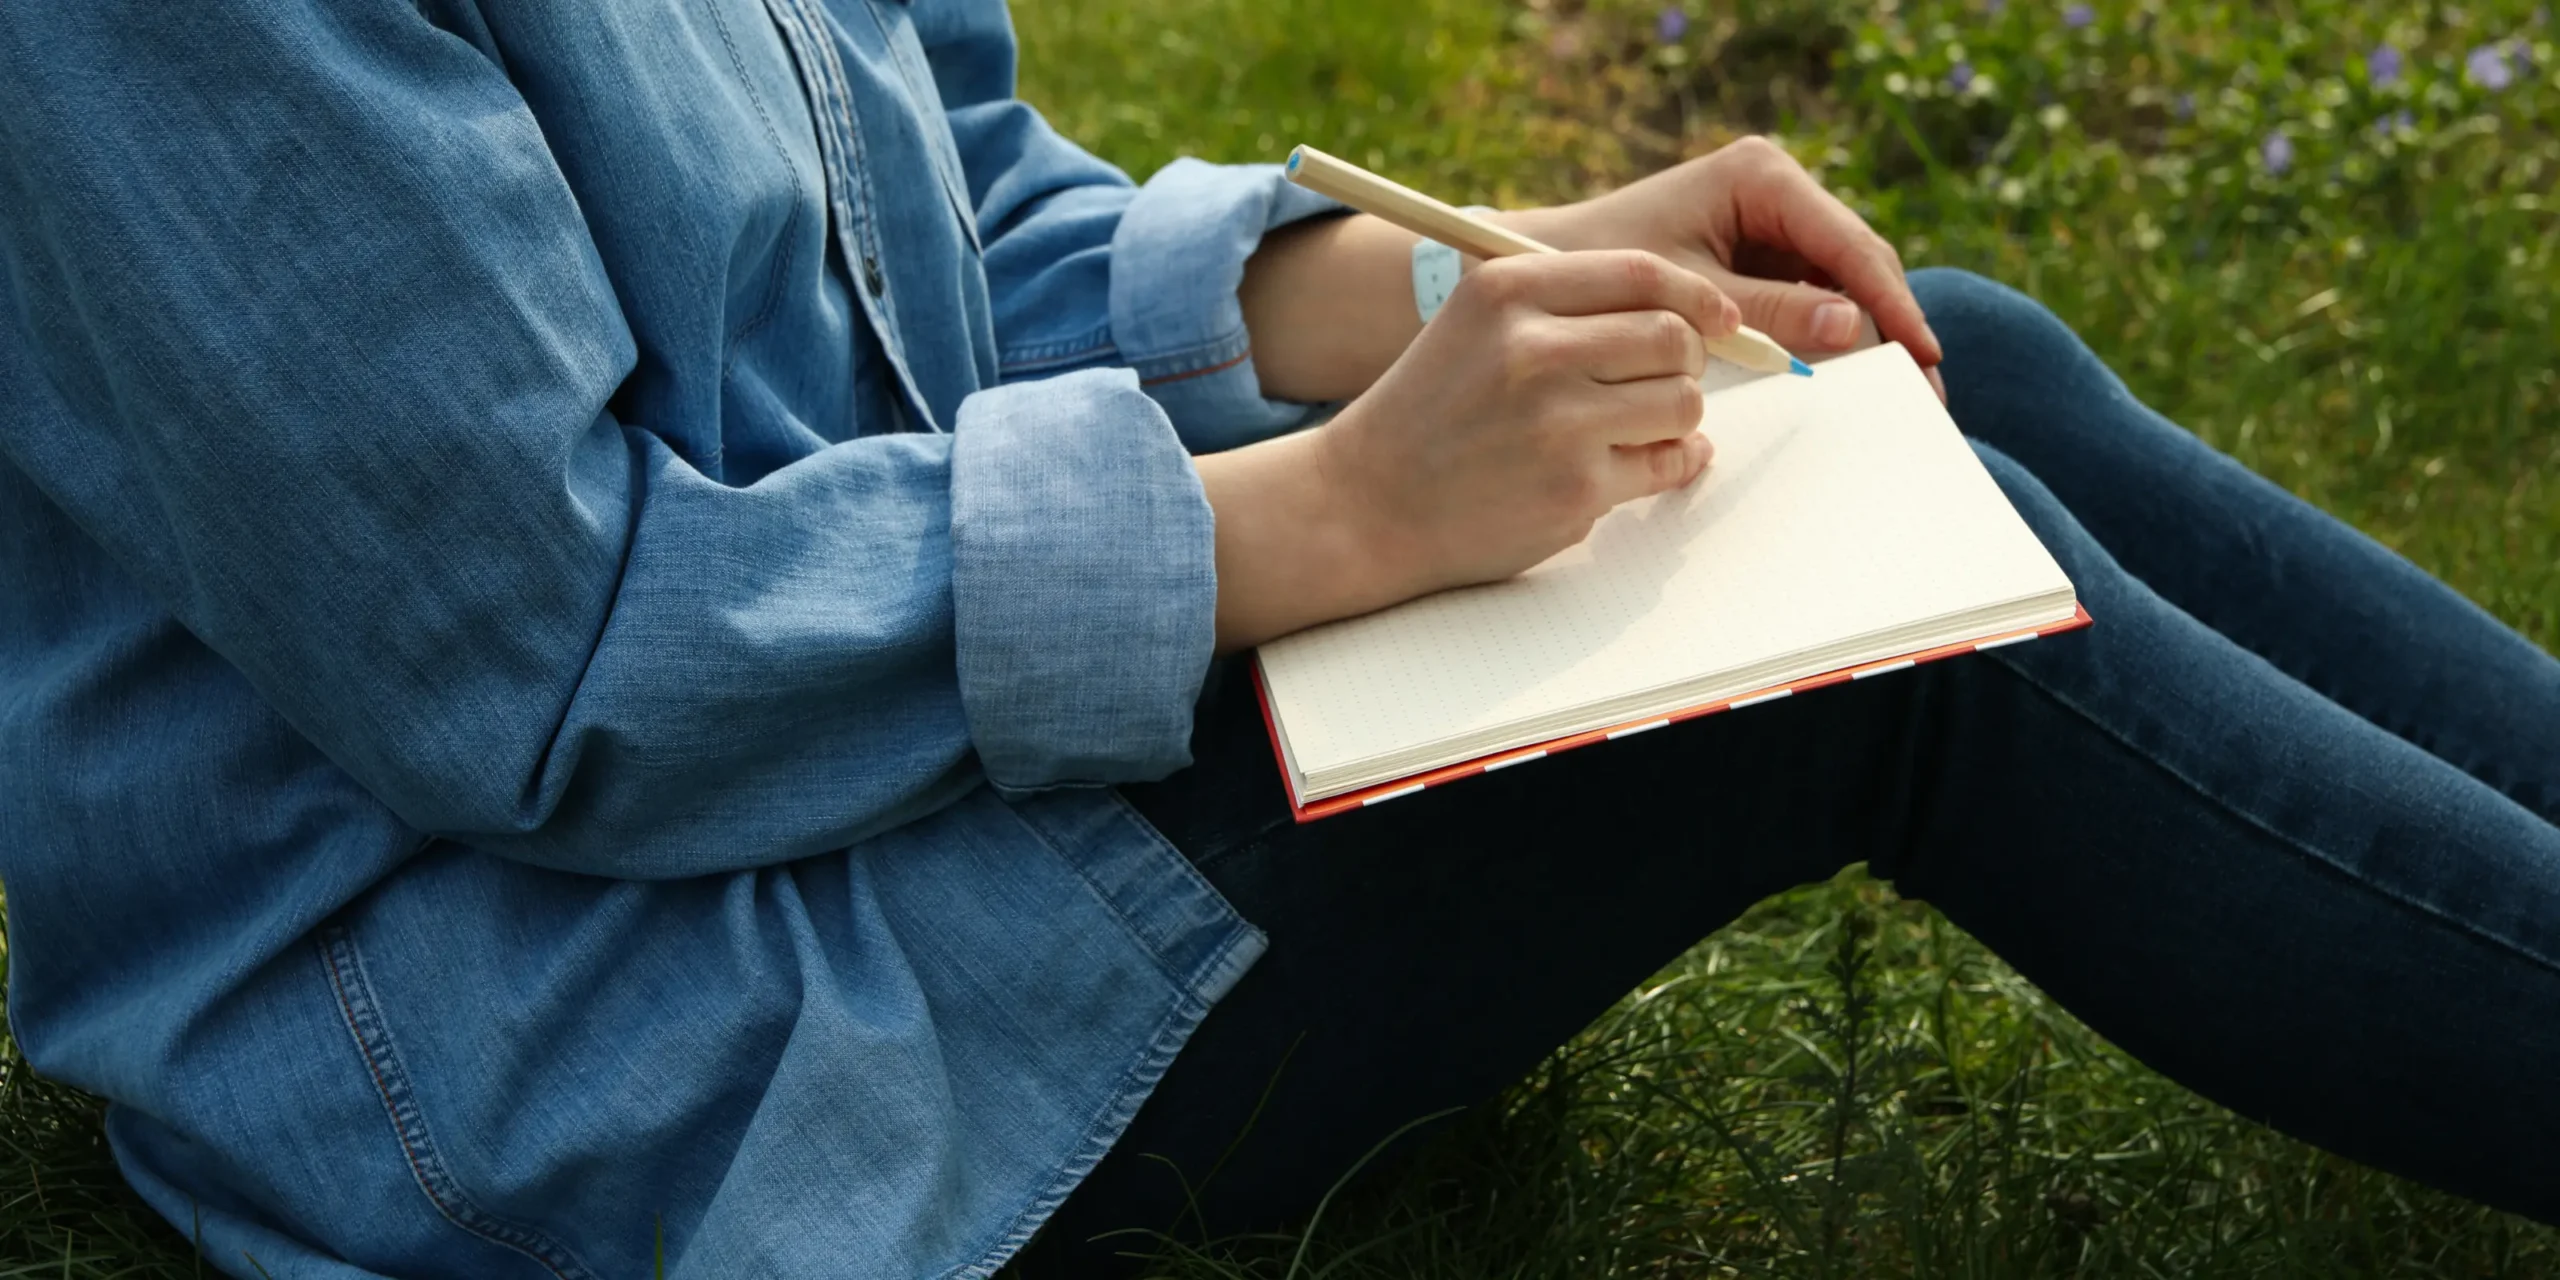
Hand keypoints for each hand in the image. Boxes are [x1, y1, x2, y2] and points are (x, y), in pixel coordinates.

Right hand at [1323, 249, 1732, 597]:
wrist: (1366, 503)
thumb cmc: (1434, 412)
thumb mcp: (1478, 325)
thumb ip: (1568, 305)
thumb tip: (1694, 312)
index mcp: (1508, 290)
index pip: (1643, 272)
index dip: (1696, 297)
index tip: (1720, 320)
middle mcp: (1532, 347)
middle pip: (1674, 337)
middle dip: (1687, 362)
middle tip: (1666, 383)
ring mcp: (1556, 420)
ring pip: (1683, 401)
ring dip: (1678, 417)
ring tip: (1639, 427)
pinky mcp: (1574, 487)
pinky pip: (1666, 464)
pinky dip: (1670, 465)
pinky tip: (1638, 465)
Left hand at [1508, 136, 1945, 396]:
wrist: (1543, 271)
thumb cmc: (1604, 273)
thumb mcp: (1690, 298)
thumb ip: (1770, 312)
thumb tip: (1854, 327)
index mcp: (1762, 176)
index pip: (1848, 245)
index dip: (1891, 303)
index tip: (1921, 353)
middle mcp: (1776, 191)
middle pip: (1856, 263)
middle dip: (1893, 324)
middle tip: (1928, 390)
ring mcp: (1772, 224)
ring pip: (1841, 284)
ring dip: (1870, 336)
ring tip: (1906, 393)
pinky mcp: (1760, 258)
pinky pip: (1811, 298)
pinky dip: (1832, 338)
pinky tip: (1858, 381)